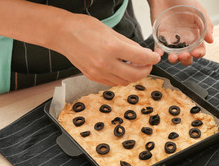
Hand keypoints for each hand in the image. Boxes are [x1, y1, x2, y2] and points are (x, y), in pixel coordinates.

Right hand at [0, 1, 160, 85]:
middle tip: (148, 65)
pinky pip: (113, 83)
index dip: (152, 59)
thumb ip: (127, 44)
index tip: (155, 58)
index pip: (140, 58)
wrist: (62, 35)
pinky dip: (122, 78)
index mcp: (112, 48)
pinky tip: (122, 70)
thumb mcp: (110, 31)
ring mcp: (98, 72)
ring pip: (125, 82)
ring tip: (135, 67)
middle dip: (146, 71)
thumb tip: (141, 54)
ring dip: (134, 76)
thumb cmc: (84, 28)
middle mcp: (105, 63)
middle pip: (135, 75)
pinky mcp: (93, 77)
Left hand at [148, 0, 213, 64]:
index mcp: (195, 36)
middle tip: (183, 55)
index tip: (196, 53)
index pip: (199, 50)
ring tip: (172, 57)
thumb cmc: (184, 1)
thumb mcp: (198, 11)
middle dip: (186, 59)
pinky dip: (159, 53)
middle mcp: (184, 41)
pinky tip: (160, 53)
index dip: (198, 54)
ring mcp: (172, 41)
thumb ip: (206, 25)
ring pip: (173, 56)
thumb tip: (211, 40)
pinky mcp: (160, 38)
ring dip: (174, 59)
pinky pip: (159, 49)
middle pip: (186, 57)